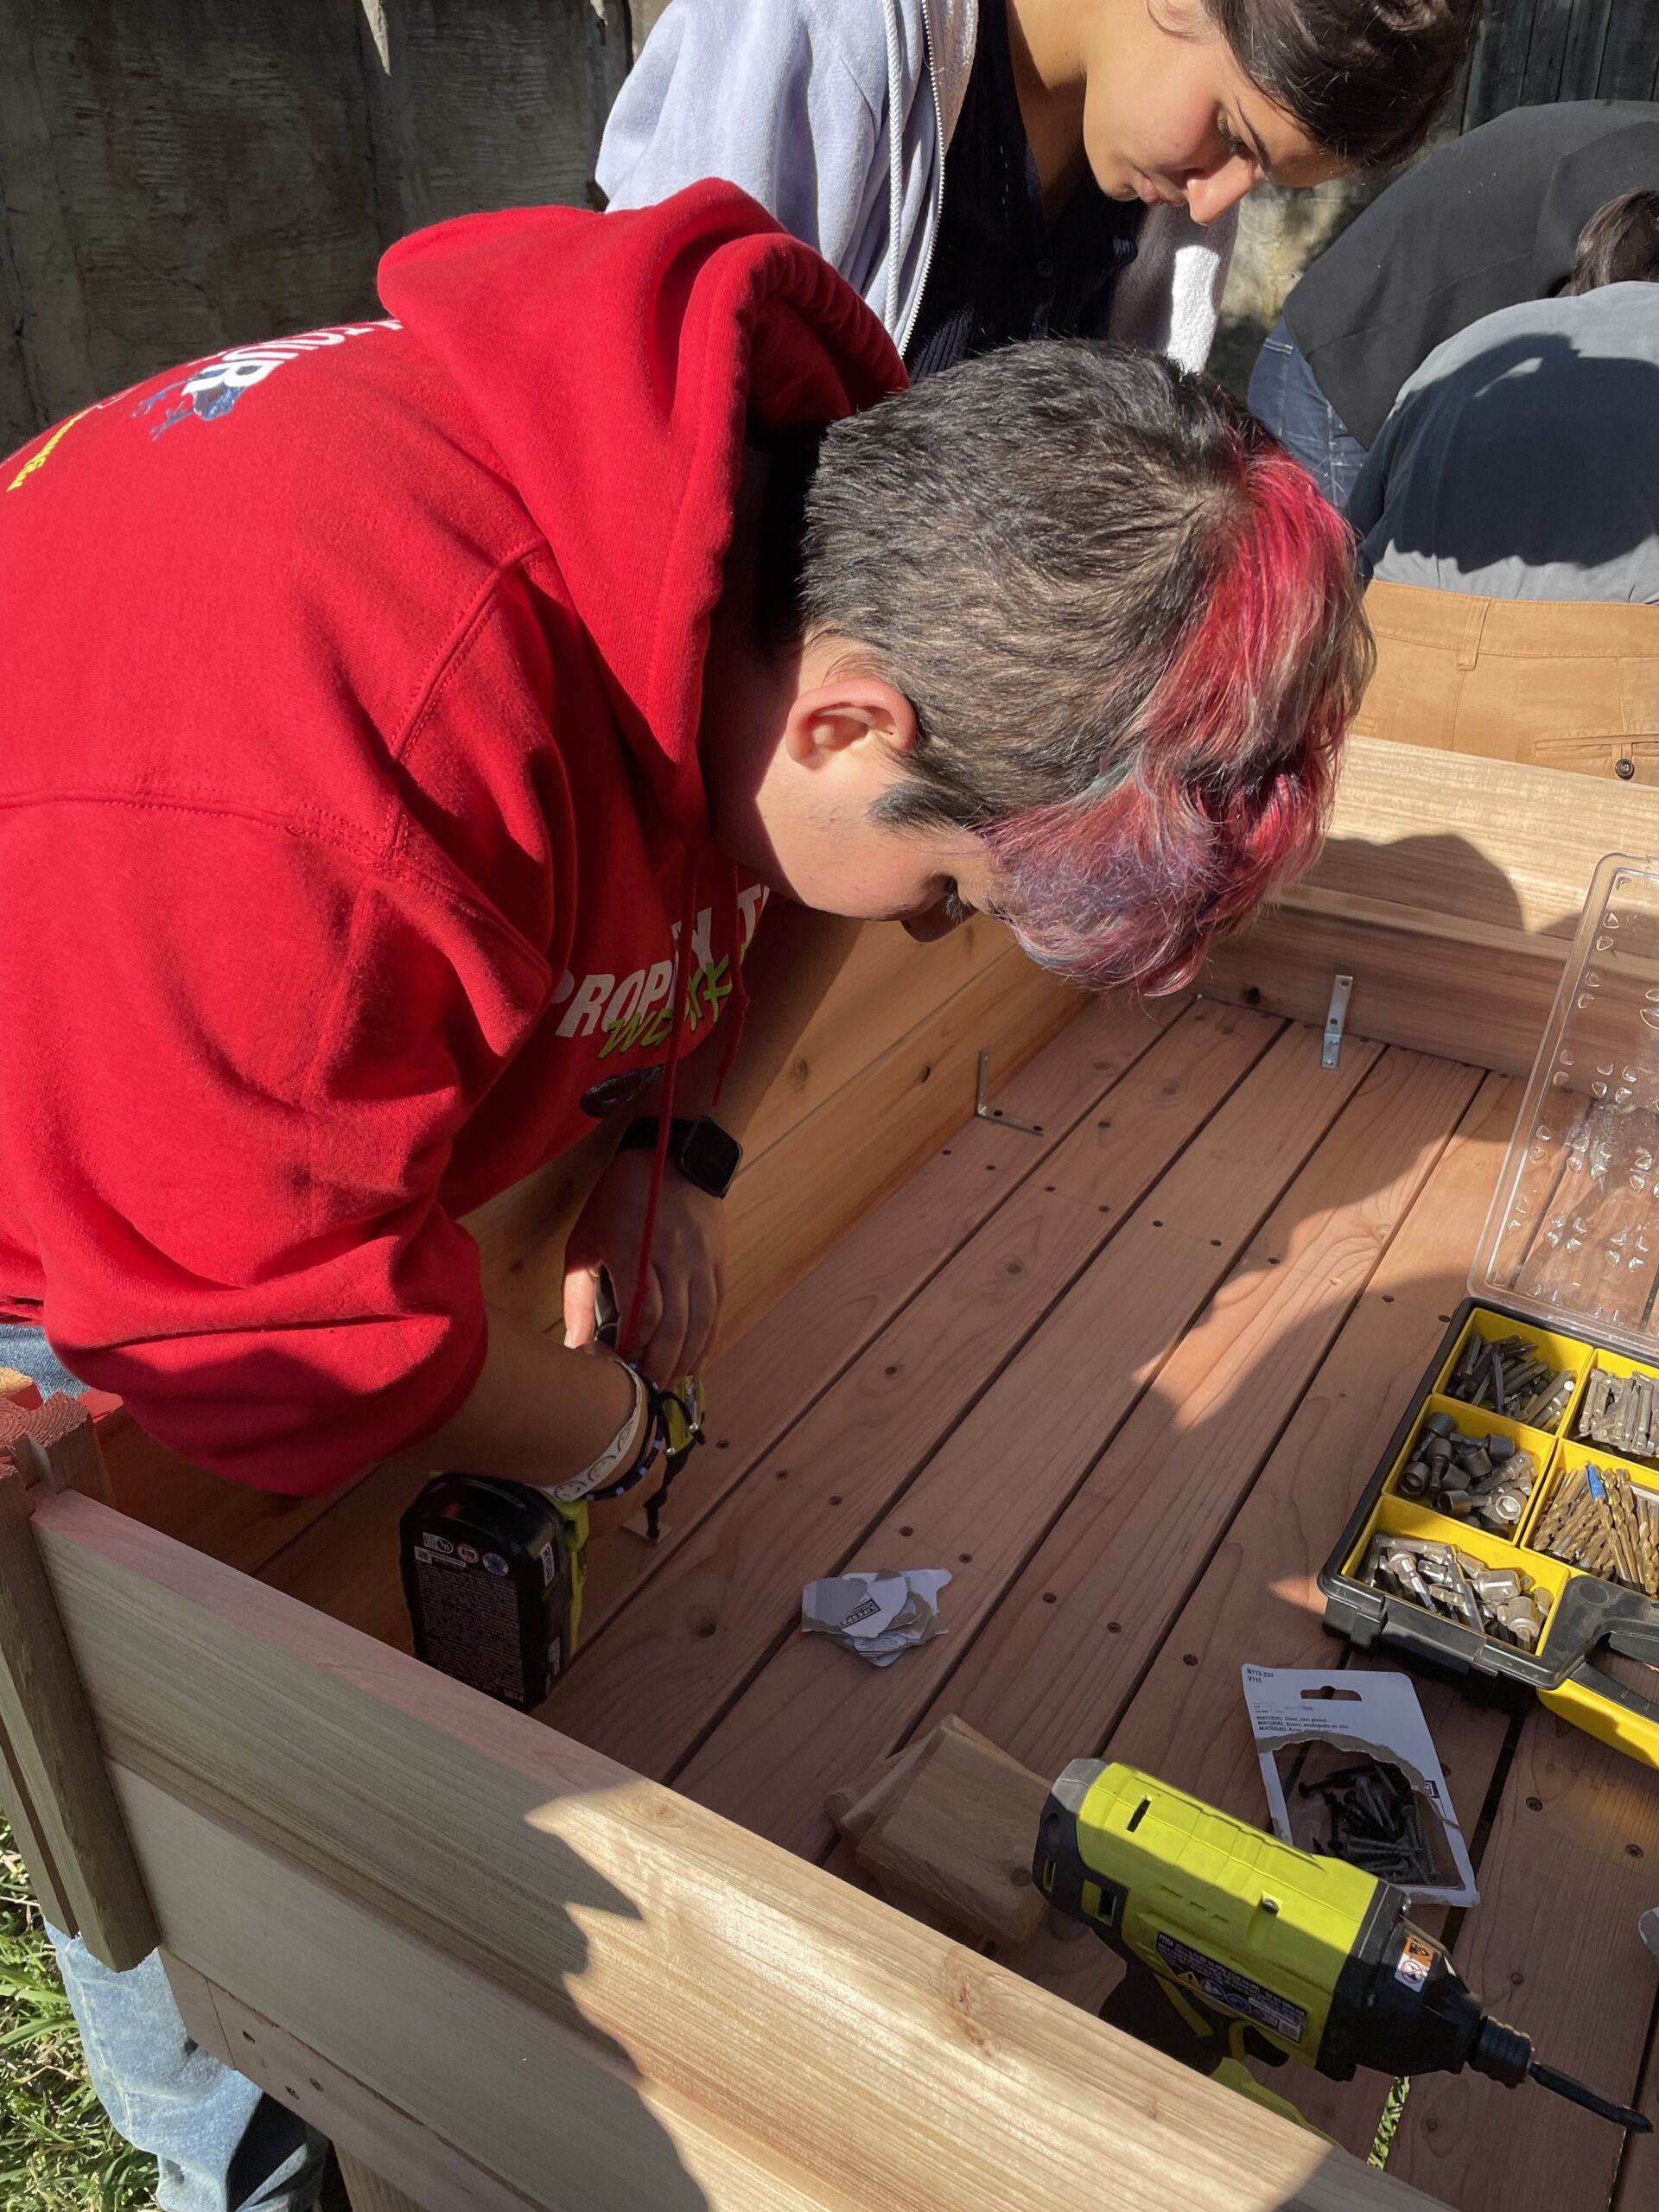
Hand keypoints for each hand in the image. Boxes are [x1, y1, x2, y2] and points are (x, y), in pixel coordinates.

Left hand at [563, 1150, 725, 1385]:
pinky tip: (692, 1362)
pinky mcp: (717, 1264)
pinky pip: (715, 1312)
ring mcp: (701, 1263)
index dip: (630, 1349)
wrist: (674, 1156)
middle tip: (641, 1392)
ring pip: (701, 1325)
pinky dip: (705, 1342)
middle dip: (657, 1366)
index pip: (642, 1315)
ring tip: (665, 1383)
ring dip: (684, 1361)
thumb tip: (576, 1347)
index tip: (613, 1371)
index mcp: (635, 1251)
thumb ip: (579, 1297)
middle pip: (675, 1328)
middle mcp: (674, 1259)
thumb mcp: (585, 1241)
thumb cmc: (619, 1199)